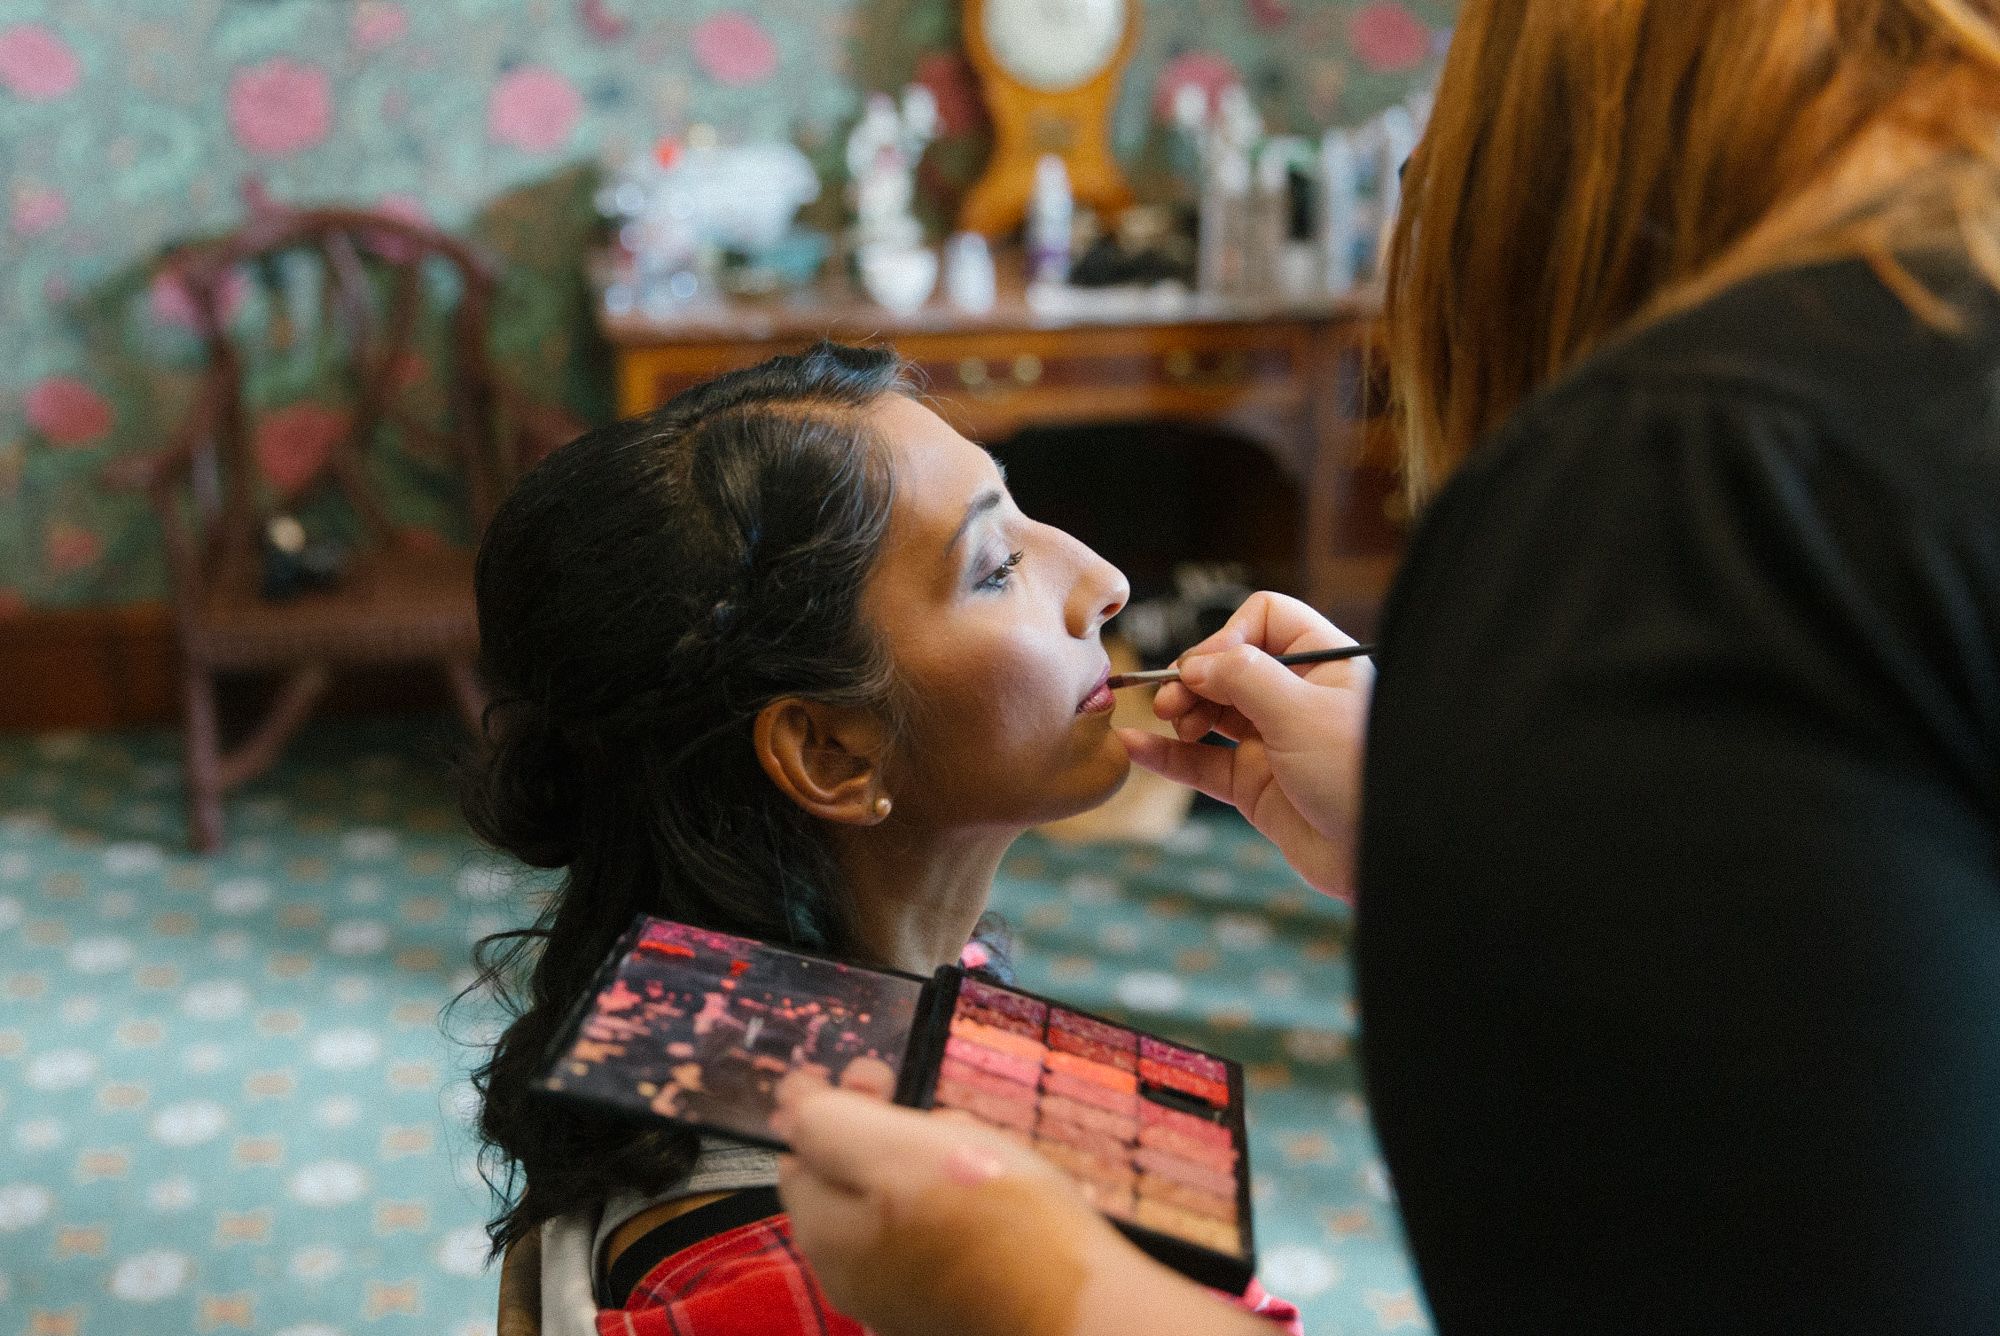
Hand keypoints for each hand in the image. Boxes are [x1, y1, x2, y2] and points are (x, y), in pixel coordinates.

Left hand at [773, 1075, 1258, 1335]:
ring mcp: (904, 1296)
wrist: (1081, 1311)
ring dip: (924, 1160)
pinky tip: (994, 1189)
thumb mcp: (895, 1149)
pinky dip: (955, 1200)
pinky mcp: (953, 1303)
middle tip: (928, 1101)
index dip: (831, 1103)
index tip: (878, 1072)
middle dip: (882, 1128)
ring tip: (970, 1140)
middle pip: (849, 1179)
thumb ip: (831, 1124)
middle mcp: (853, 1275)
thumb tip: (788, 1103)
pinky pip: (937, 1234)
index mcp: (826, 1234)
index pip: (800, 1152)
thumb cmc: (991, 1220)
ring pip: (898, 1203)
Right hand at [1117, 592, 1370, 898]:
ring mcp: (1274, 742)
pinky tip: (1134, 747)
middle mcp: (1298, 698)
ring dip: (1179, 710)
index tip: (1211, 666)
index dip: (1229, 635)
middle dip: (1195, 676)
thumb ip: (1243, 678)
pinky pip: (1201, 763)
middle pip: (1229, 665)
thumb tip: (1194, 664)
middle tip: (1173, 699)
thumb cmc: (1361, 775)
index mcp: (1324, 664)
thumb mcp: (1302, 712)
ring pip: (1210, 712)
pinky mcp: (1256, 787)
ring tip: (1166, 719)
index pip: (1266, 619)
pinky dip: (1167, 755)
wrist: (1385, 856)